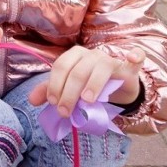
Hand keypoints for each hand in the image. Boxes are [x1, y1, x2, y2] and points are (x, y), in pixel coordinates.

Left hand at [28, 45, 144, 115]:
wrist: (117, 87)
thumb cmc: (90, 85)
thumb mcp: (69, 88)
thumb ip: (51, 91)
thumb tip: (32, 100)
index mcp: (75, 55)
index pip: (61, 66)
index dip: (54, 84)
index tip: (52, 102)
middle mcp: (92, 54)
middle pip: (78, 70)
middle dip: (69, 92)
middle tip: (65, 112)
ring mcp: (111, 59)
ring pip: (101, 67)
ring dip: (93, 84)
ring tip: (87, 101)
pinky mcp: (129, 67)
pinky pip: (135, 58)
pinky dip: (135, 56)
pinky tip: (133, 58)